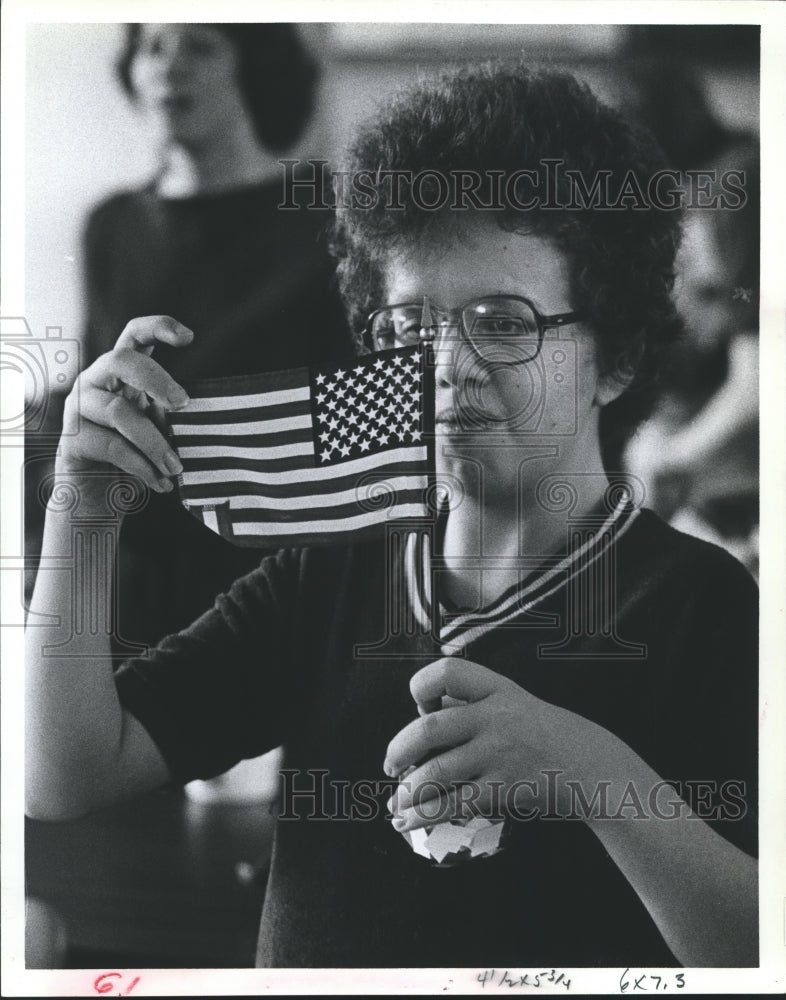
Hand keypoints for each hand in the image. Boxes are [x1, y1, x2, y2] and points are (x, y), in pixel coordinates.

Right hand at [57, 316, 193, 493]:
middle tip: (183, 403)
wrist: (96, 498)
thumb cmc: (134, 457)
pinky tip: (160, 483)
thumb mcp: (157, 428)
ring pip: (119, 412)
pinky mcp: (72, 439)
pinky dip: (142, 466)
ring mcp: (79, 408)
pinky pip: (111, 446)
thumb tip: (201, 413)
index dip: (158, 327)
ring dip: (155, 442)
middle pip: (120, 360)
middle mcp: (95, 381)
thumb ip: (169, 413)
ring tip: (176, 467)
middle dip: (156, 379)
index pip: (133, 335)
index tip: (189, 337)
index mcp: (120, 373)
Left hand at [384, 657, 601, 830]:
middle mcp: (495, 716)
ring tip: (396, 802)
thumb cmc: (547, 734)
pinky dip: (425, 814)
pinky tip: (410, 820)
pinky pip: (455, 803)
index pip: (447, 672)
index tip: (419, 707)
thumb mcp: (514, 703)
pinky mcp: (505, 788)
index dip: (422, 686)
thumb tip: (424, 712)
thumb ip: (472, 704)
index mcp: (496, 689)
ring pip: (436, 771)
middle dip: (398, 750)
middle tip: (390, 766)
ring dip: (408, 790)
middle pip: (429, 728)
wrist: (594, 765)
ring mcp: (500, 752)